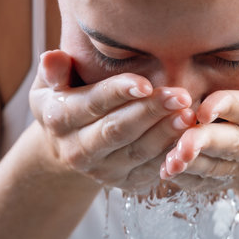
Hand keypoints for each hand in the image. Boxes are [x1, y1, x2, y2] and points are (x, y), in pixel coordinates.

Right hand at [30, 50, 195, 191]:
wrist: (69, 145)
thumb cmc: (66, 102)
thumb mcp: (49, 85)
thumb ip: (54, 72)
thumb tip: (52, 56)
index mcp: (59, 119)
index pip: (92, 104)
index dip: (118, 93)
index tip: (145, 83)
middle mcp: (78, 150)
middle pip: (118, 130)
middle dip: (151, 112)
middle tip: (180, 96)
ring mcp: (102, 170)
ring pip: (138, 151)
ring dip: (166, 133)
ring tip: (189, 115)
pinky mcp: (124, 182)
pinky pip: (151, 168)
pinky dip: (171, 154)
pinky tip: (189, 136)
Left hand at [159, 48, 238, 191]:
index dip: (228, 107)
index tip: (204, 108)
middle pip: (231, 144)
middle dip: (204, 144)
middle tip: (181, 146)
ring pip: (213, 166)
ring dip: (191, 165)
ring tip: (168, 163)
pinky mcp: (224, 180)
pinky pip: (203, 182)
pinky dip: (185, 178)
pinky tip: (165, 170)